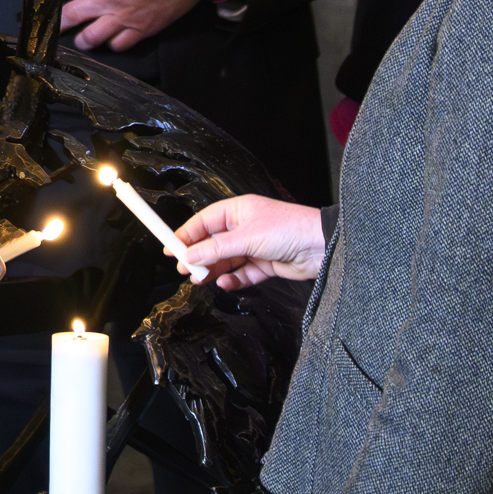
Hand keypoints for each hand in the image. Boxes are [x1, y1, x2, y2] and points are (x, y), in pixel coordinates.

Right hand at [174, 195, 326, 288]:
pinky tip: (225, 282)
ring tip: (200, 279)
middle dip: (198, 256)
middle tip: (184, 268)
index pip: (204, 222)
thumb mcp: (246, 238)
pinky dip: (233, 279)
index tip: (170, 247)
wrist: (322, 247)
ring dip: (212, 270)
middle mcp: (245, 227)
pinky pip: (242, 273)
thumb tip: (190, 255)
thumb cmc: (289, 229)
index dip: (186, 234)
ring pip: (226, 260)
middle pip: (213, 243)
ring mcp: (255, 247)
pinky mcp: (265, 264)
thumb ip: (216, 249)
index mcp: (239, 211)